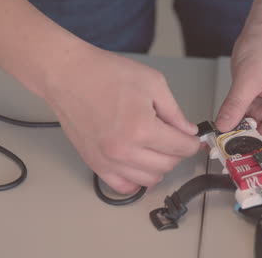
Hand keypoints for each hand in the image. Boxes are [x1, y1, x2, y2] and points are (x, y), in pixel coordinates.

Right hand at [42, 47, 199, 193]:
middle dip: (178, 153)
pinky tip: (140, 164)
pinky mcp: (95, 164)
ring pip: (149, 180)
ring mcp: (108, 161)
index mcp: (141, 129)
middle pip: (168, 165)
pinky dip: (137, 180)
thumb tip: (188, 131)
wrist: (68, 75)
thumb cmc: (105, 74)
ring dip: (160, 166)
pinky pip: (123, 187)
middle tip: (176, 139)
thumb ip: (174, 112)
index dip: (192, 143)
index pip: (181, 148)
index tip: (193, 139)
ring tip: (157, 149)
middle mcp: (124, 150)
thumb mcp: (152, 83)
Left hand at [216, 23, 261, 148]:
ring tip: (225, 130)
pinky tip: (228, 117)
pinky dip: (238, 116)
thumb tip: (224, 127)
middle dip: (248, 138)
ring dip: (241, 127)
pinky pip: (249, 113)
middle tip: (227, 146)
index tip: (243, 157)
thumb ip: (235, 105)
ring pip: (256, 125)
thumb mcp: (248, 79)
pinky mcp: (261, 97)